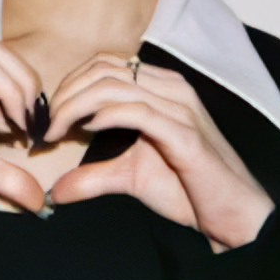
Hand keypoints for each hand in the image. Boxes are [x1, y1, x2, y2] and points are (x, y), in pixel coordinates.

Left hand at [43, 55, 275, 251]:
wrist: (232, 213)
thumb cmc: (188, 188)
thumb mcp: (130, 177)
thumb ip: (93, 176)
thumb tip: (55, 190)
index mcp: (161, 87)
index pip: (105, 65)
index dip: (70, 84)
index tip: (49, 115)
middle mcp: (172, 88)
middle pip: (103, 70)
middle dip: (66, 94)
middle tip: (47, 124)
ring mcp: (180, 108)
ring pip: (115, 85)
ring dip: (76, 105)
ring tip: (58, 129)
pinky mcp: (185, 134)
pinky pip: (138, 111)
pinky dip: (105, 116)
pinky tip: (87, 129)